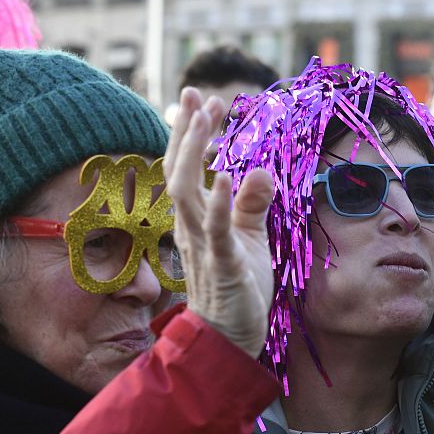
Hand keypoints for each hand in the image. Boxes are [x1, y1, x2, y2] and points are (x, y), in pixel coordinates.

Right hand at [166, 87, 274, 355]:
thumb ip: (251, 203)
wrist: (231, 338)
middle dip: (186, 132)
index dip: (188, 133)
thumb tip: (255, 169)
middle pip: (178, 172)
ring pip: (187, 194)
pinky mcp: (222, 265)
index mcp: (196, 219)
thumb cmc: (239, 287)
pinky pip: (216, 230)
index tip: (199, 99)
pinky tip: (226, 176)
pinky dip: (220, 203)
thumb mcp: (249, 238)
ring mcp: (204, 246)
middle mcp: (191, 228)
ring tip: (207, 121)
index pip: (185, 169)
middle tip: (197, 95)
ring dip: (195, 155)